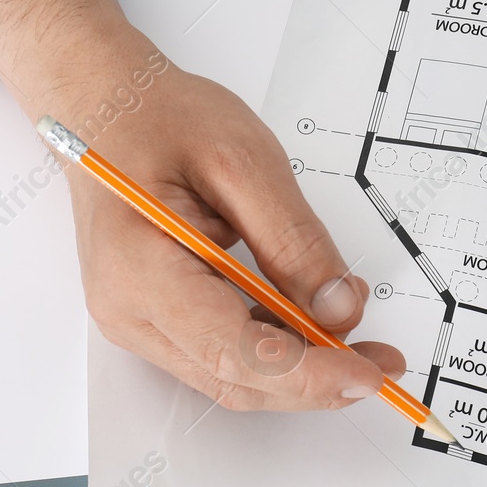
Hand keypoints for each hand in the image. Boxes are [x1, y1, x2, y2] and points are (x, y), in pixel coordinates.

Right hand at [0, 0, 404, 409]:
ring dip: (300, 373)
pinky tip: (316, 328)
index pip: (233, 351)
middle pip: (236, 378)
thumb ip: (294, 239)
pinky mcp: (154, 316)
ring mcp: (136, 320)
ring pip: (232, 377)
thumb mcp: (245, 160)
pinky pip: (222, 354)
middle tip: (383, 364)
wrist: (103, 106)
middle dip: (316, 381)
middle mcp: (129, 311)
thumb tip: (339, 308)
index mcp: (140, 271)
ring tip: (362, 345)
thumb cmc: (160, 119)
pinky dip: (275, 352)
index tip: (366, 373)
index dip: (307, 373)